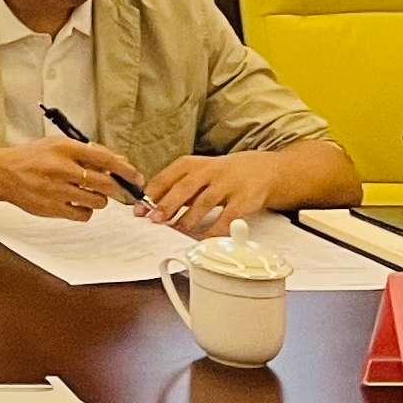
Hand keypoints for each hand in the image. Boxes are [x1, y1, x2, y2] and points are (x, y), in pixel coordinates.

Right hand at [0, 139, 139, 220]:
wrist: (2, 173)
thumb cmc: (32, 158)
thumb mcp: (58, 145)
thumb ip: (88, 152)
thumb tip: (120, 162)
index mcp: (64, 148)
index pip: (105, 159)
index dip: (126, 170)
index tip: (136, 177)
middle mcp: (61, 168)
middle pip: (106, 184)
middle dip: (118, 189)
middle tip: (121, 191)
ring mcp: (57, 190)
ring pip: (98, 201)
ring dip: (99, 199)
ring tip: (88, 193)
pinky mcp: (53, 208)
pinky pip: (84, 215)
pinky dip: (85, 210)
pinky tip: (76, 203)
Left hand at [143, 153, 280, 238]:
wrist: (262, 170)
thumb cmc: (221, 175)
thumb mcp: (196, 174)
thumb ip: (175, 189)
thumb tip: (148, 208)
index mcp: (191, 164)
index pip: (166, 178)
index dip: (152, 195)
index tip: (140, 210)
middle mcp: (209, 171)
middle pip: (184, 188)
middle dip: (167, 204)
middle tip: (155, 219)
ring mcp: (228, 184)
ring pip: (204, 202)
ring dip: (189, 218)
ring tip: (178, 228)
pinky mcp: (244, 199)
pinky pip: (227, 217)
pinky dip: (215, 229)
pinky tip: (206, 238)